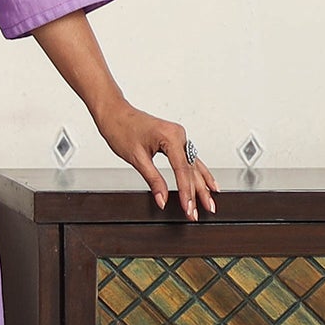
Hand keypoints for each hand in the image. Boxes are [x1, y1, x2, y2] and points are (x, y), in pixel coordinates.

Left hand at [93, 97, 218, 220]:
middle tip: (199, 212)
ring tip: (210, 202)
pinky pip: (190, 159)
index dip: (186, 192)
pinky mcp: (175, 139)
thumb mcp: (136, 158)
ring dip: (201, 185)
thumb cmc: (121, 129)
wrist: (114, 112)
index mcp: (171, 137)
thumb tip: (162, 199)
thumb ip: (153, 180)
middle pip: (192, 169)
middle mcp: (179, 135)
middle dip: (197, 192)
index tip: (188, 208)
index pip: (182, 171)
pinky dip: (198, 172)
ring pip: (193, 165)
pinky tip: (208, 183)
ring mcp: (179, 136)